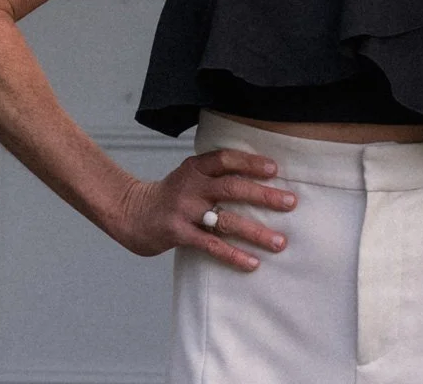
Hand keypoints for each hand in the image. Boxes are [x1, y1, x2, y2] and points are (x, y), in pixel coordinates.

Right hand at [114, 149, 296, 270]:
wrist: (131, 213)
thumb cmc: (172, 194)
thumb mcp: (190, 174)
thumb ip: (216, 172)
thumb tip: (259, 175)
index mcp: (196, 167)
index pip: (226, 159)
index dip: (250, 163)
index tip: (275, 170)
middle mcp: (192, 186)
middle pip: (232, 187)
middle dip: (264, 196)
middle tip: (291, 202)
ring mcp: (185, 211)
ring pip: (226, 220)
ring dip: (256, 231)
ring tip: (280, 241)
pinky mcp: (178, 234)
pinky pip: (211, 246)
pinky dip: (233, 255)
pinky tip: (253, 263)